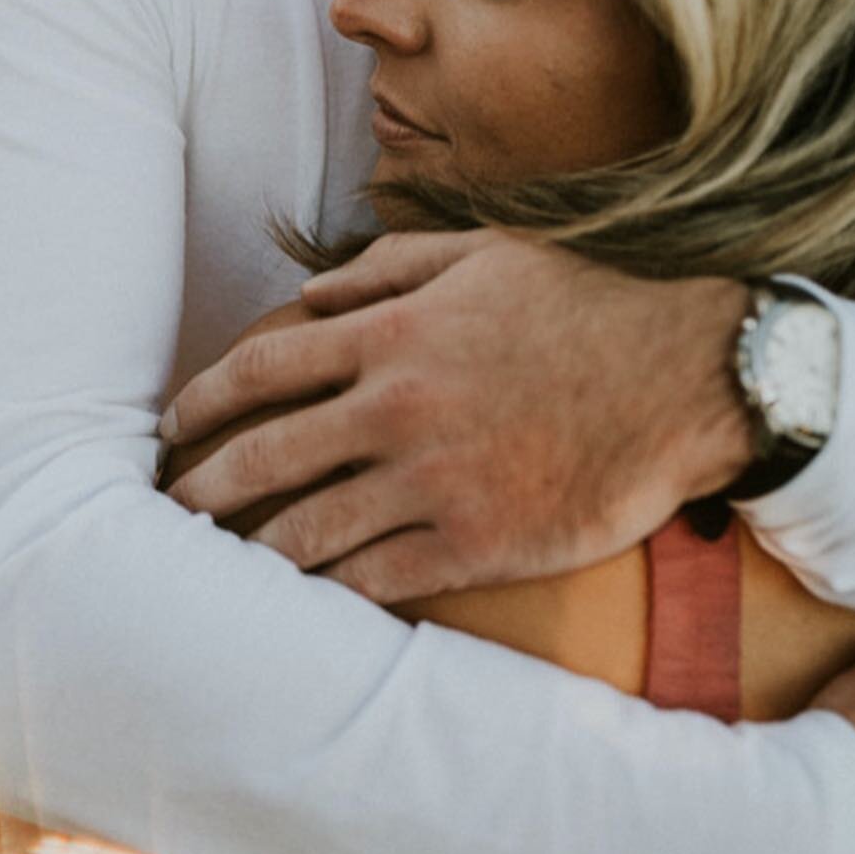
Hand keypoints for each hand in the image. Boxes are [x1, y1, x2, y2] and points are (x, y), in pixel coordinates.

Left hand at [162, 231, 752, 599]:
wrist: (687, 374)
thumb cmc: (584, 300)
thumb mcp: (482, 251)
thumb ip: (385, 267)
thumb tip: (306, 297)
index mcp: (390, 332)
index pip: (260, 368)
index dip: (200, 399)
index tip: (170, 424)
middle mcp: (396, 408)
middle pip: (263, 458)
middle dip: (201, 489)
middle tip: (167, 510)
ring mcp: (433, 481)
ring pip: (308, 531)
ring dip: (250, 553)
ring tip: (215, 567)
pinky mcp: (475, 543)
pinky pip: (377, 580)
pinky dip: (328, 594)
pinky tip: (299, 601)